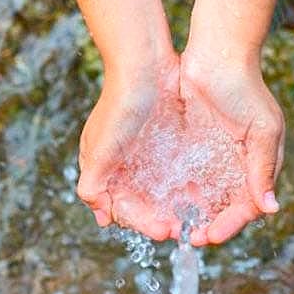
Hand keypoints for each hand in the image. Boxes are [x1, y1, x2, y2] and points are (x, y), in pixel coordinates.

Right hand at [76, 55, 181, 240]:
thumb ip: (94, 183)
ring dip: (174, 208)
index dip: (142, 223)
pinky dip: (184, 189)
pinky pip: (174, 174)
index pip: (122, 209)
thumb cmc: (119, 104)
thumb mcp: (100, 148)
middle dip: (160, 219)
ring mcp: (144, 155)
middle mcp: (122, 166)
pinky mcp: (164, 143)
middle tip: (183, 230)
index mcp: (102, 170)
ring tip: (195, 219)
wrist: (144, 62)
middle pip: (141, 205)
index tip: (164, 231)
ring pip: (159, 193)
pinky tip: (200, 196)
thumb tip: (100, 216)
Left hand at [179, 49, 284, 245]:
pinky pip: (187, 179)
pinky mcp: (193, 148)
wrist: (217, 52)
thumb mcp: (261, 129)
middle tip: (190, 238)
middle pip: (224, 208)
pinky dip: (179, 195)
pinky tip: (166, 204)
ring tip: (175, 227)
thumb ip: (263, 169)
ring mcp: (215, 158)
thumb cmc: (245, 88)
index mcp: (259, 165)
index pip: (247, 207)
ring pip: (205, 198)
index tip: (210, 236)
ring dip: (193, 215)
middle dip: (209, 226)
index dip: (230, 225)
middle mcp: (238, 166)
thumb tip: (271, 208)